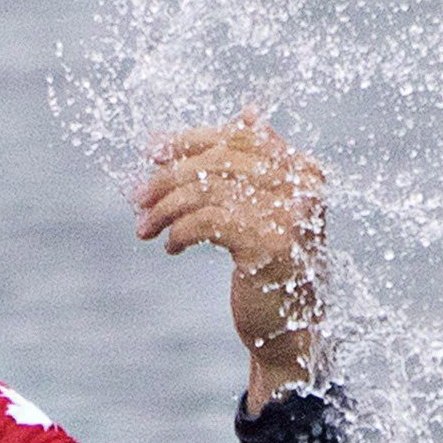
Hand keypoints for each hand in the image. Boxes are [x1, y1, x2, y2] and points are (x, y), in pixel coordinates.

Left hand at [131, 113, 326, 413]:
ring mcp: (291, 215)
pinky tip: (171, 247)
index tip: (153, 151)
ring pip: (209, 191)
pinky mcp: (270, 245)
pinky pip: (208, 221)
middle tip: (138, 197)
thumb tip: (247, 112)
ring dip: (166, 208)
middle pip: (220, 160)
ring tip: (145, 227)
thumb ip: (258, 166)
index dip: (193, 140)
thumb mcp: (267, 210)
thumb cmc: (273, 267)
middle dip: (170, 176)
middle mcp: (304, 186)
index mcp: (305, 171)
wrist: (288, 329)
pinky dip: (181, 231)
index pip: (241, 138)